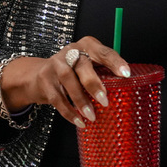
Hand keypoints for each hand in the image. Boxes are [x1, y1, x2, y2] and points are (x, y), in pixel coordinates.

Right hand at [0, 36, 130, 127]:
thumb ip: (103, 71)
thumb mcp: (89, 65)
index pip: (104, 52)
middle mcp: (71, 51)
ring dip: (80, 100)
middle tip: (104, 101)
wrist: (39, 75)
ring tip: (91, 116)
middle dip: (94, 84)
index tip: (126, 74)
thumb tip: (124, 87)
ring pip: (68, 81)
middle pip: (82, 65)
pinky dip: (69, 112)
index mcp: (88, 45)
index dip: (115, 62)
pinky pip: (57, 98)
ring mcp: (55, 64)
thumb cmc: (74, 70)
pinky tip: (79, 121)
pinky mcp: (45, 80)